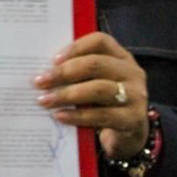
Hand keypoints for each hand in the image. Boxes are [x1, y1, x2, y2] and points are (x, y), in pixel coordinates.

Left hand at [34, 32, 149, 159]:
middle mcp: (132, 73)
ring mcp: (136, 96)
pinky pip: (102, 115)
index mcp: (121, 57)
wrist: (128, 134)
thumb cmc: (104, 102)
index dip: (75, 47)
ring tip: (45, 100)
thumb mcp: (94, 82)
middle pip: (95, 64)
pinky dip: (78, 116)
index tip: (53, 60)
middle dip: (63, 73)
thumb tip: (42, 70)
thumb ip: (77, 72)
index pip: (100, 41)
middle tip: (40, 82)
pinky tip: (60, 116)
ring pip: (98, 89)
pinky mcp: (133, 119)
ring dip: (67, 95)